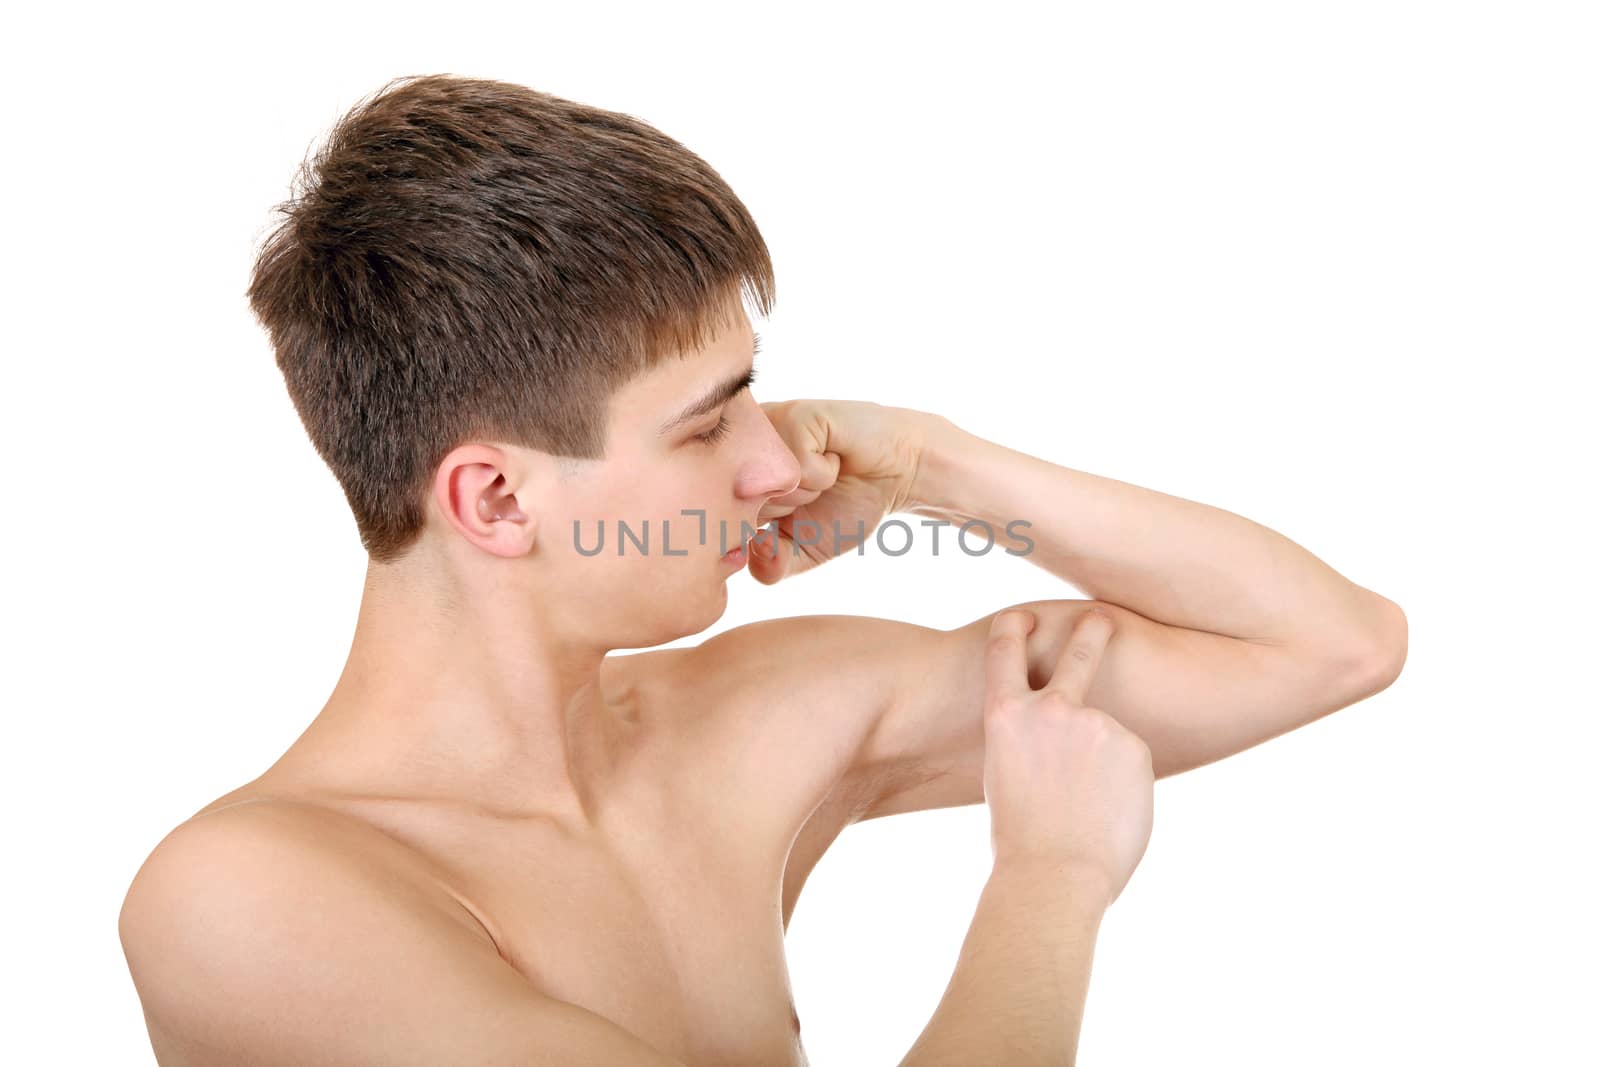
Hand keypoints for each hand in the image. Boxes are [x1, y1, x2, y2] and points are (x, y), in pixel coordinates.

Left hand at [749, 399, 938, 584]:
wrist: (895, 475)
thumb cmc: (845, 507)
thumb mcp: (802, 551)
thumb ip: (770, 566)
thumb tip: (752, 551)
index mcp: (732, 476)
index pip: (721, 520)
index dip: (763, 533)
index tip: (791, 517)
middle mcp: (740, 448)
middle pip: (740, 506)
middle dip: (785, 513)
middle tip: (811, 493)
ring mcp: (765, 427)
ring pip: (766, 486)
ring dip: (805, 494)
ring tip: (823, 475)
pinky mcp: (794, 413)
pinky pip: (797, 465)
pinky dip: (824, 474)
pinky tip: (835, 456)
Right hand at [981, 609, 1154, 904]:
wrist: (1055, 874)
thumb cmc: (1022, 840)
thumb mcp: (1007, 774)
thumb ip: (1035, 742)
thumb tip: (1074, 741)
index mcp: (1006, 716)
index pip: (1004, 651)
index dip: (1013, 626)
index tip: (1022, 615)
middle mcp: (1051, 709)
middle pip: (1078, 653)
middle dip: (1092, 629)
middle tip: (1102, 617)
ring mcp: (1096, 724)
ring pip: (1109, 737)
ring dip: (1105, 767)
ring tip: (1087, 811)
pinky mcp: (1134, 746)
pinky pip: (1132, 762)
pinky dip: (1124, 786)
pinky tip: (1108, 814)